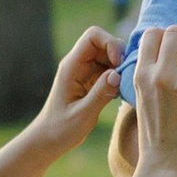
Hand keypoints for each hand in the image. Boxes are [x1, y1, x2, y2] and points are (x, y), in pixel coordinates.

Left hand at [30, 26, 121, 156]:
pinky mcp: (91, 81)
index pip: (93, 36)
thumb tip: (117, 74)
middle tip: (128, 76)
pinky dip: (119, 76)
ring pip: (109, 55)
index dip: (110, 43)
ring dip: (121, 66)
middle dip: (119, 54)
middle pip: (103, 43)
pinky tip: (122, 91)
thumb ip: (100, 94)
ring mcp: (85, 72)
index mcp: (71, 67)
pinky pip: (109, 69)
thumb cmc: (61, 130)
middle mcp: (78, 64)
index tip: (119, 64)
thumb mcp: (82, 115)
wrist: (48, 139)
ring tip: (126, 85)